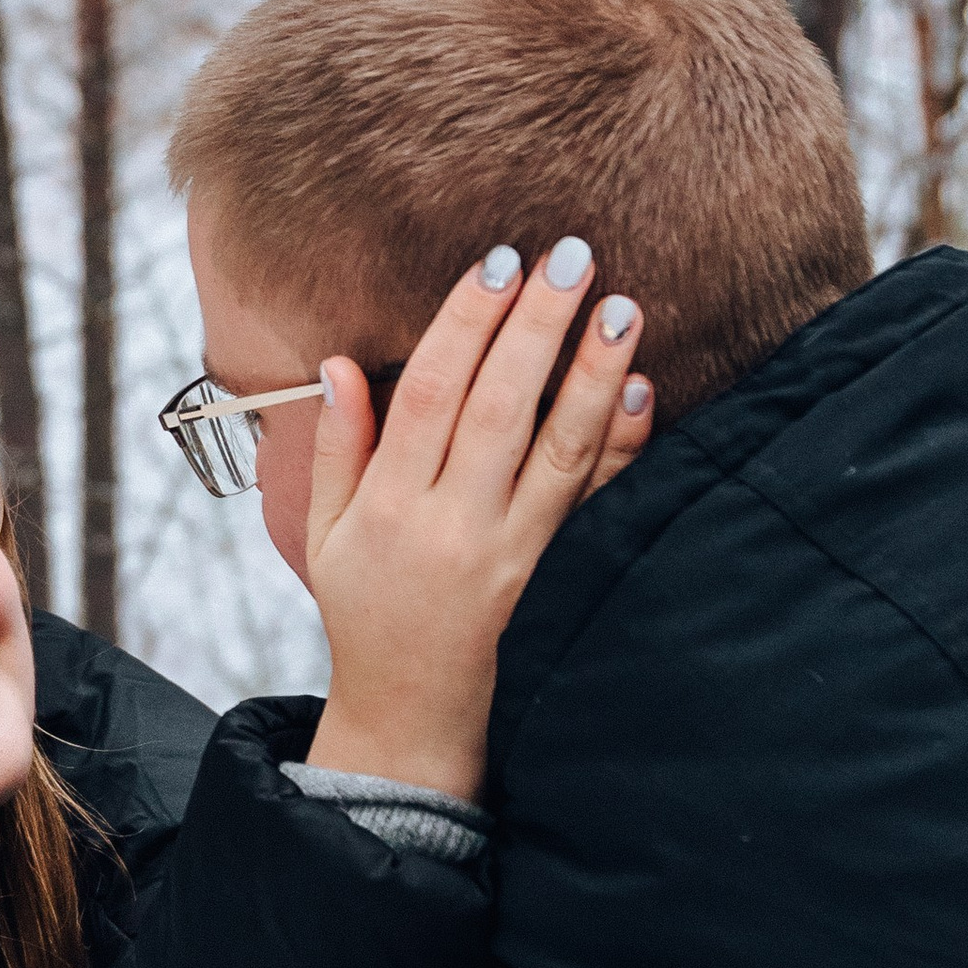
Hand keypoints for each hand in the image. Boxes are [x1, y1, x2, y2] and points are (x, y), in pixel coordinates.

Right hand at [305, 241, 649, 805]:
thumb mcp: (326, 533)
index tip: (496, 264)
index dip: (463, 324)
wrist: (414, 711)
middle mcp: (451, 525)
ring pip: (557, 450)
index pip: (426, 395)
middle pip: (498, 408)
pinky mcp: (552, 573)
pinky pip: (593, 503)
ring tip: (621, 305)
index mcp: (387, 507)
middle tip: (569, 255)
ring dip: (592, 373)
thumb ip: (337, 447)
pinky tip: (641, 393)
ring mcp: (509, 552)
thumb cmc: (365, 609)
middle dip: (535, 326)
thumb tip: (338, 363)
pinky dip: (622, 447)